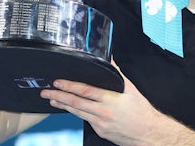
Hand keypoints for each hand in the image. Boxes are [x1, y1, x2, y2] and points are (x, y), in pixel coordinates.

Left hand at [40, 62, 162, 145]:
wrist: (148, 133)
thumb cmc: (141, 111)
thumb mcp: (131, 89)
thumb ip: (117, 74)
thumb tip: (109, 59)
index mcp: (110, 100)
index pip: (85, 91)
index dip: (69, 86)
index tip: (58, 82)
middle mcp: (103, 112)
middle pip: (76, 103)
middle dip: (58, 96)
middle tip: (46, 91)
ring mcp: (100, 124)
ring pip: (77, 113)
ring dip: (63, 105)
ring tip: (52, 99)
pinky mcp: (100, 131)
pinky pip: (85, 120)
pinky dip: (76, 113)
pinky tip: (69, 108)